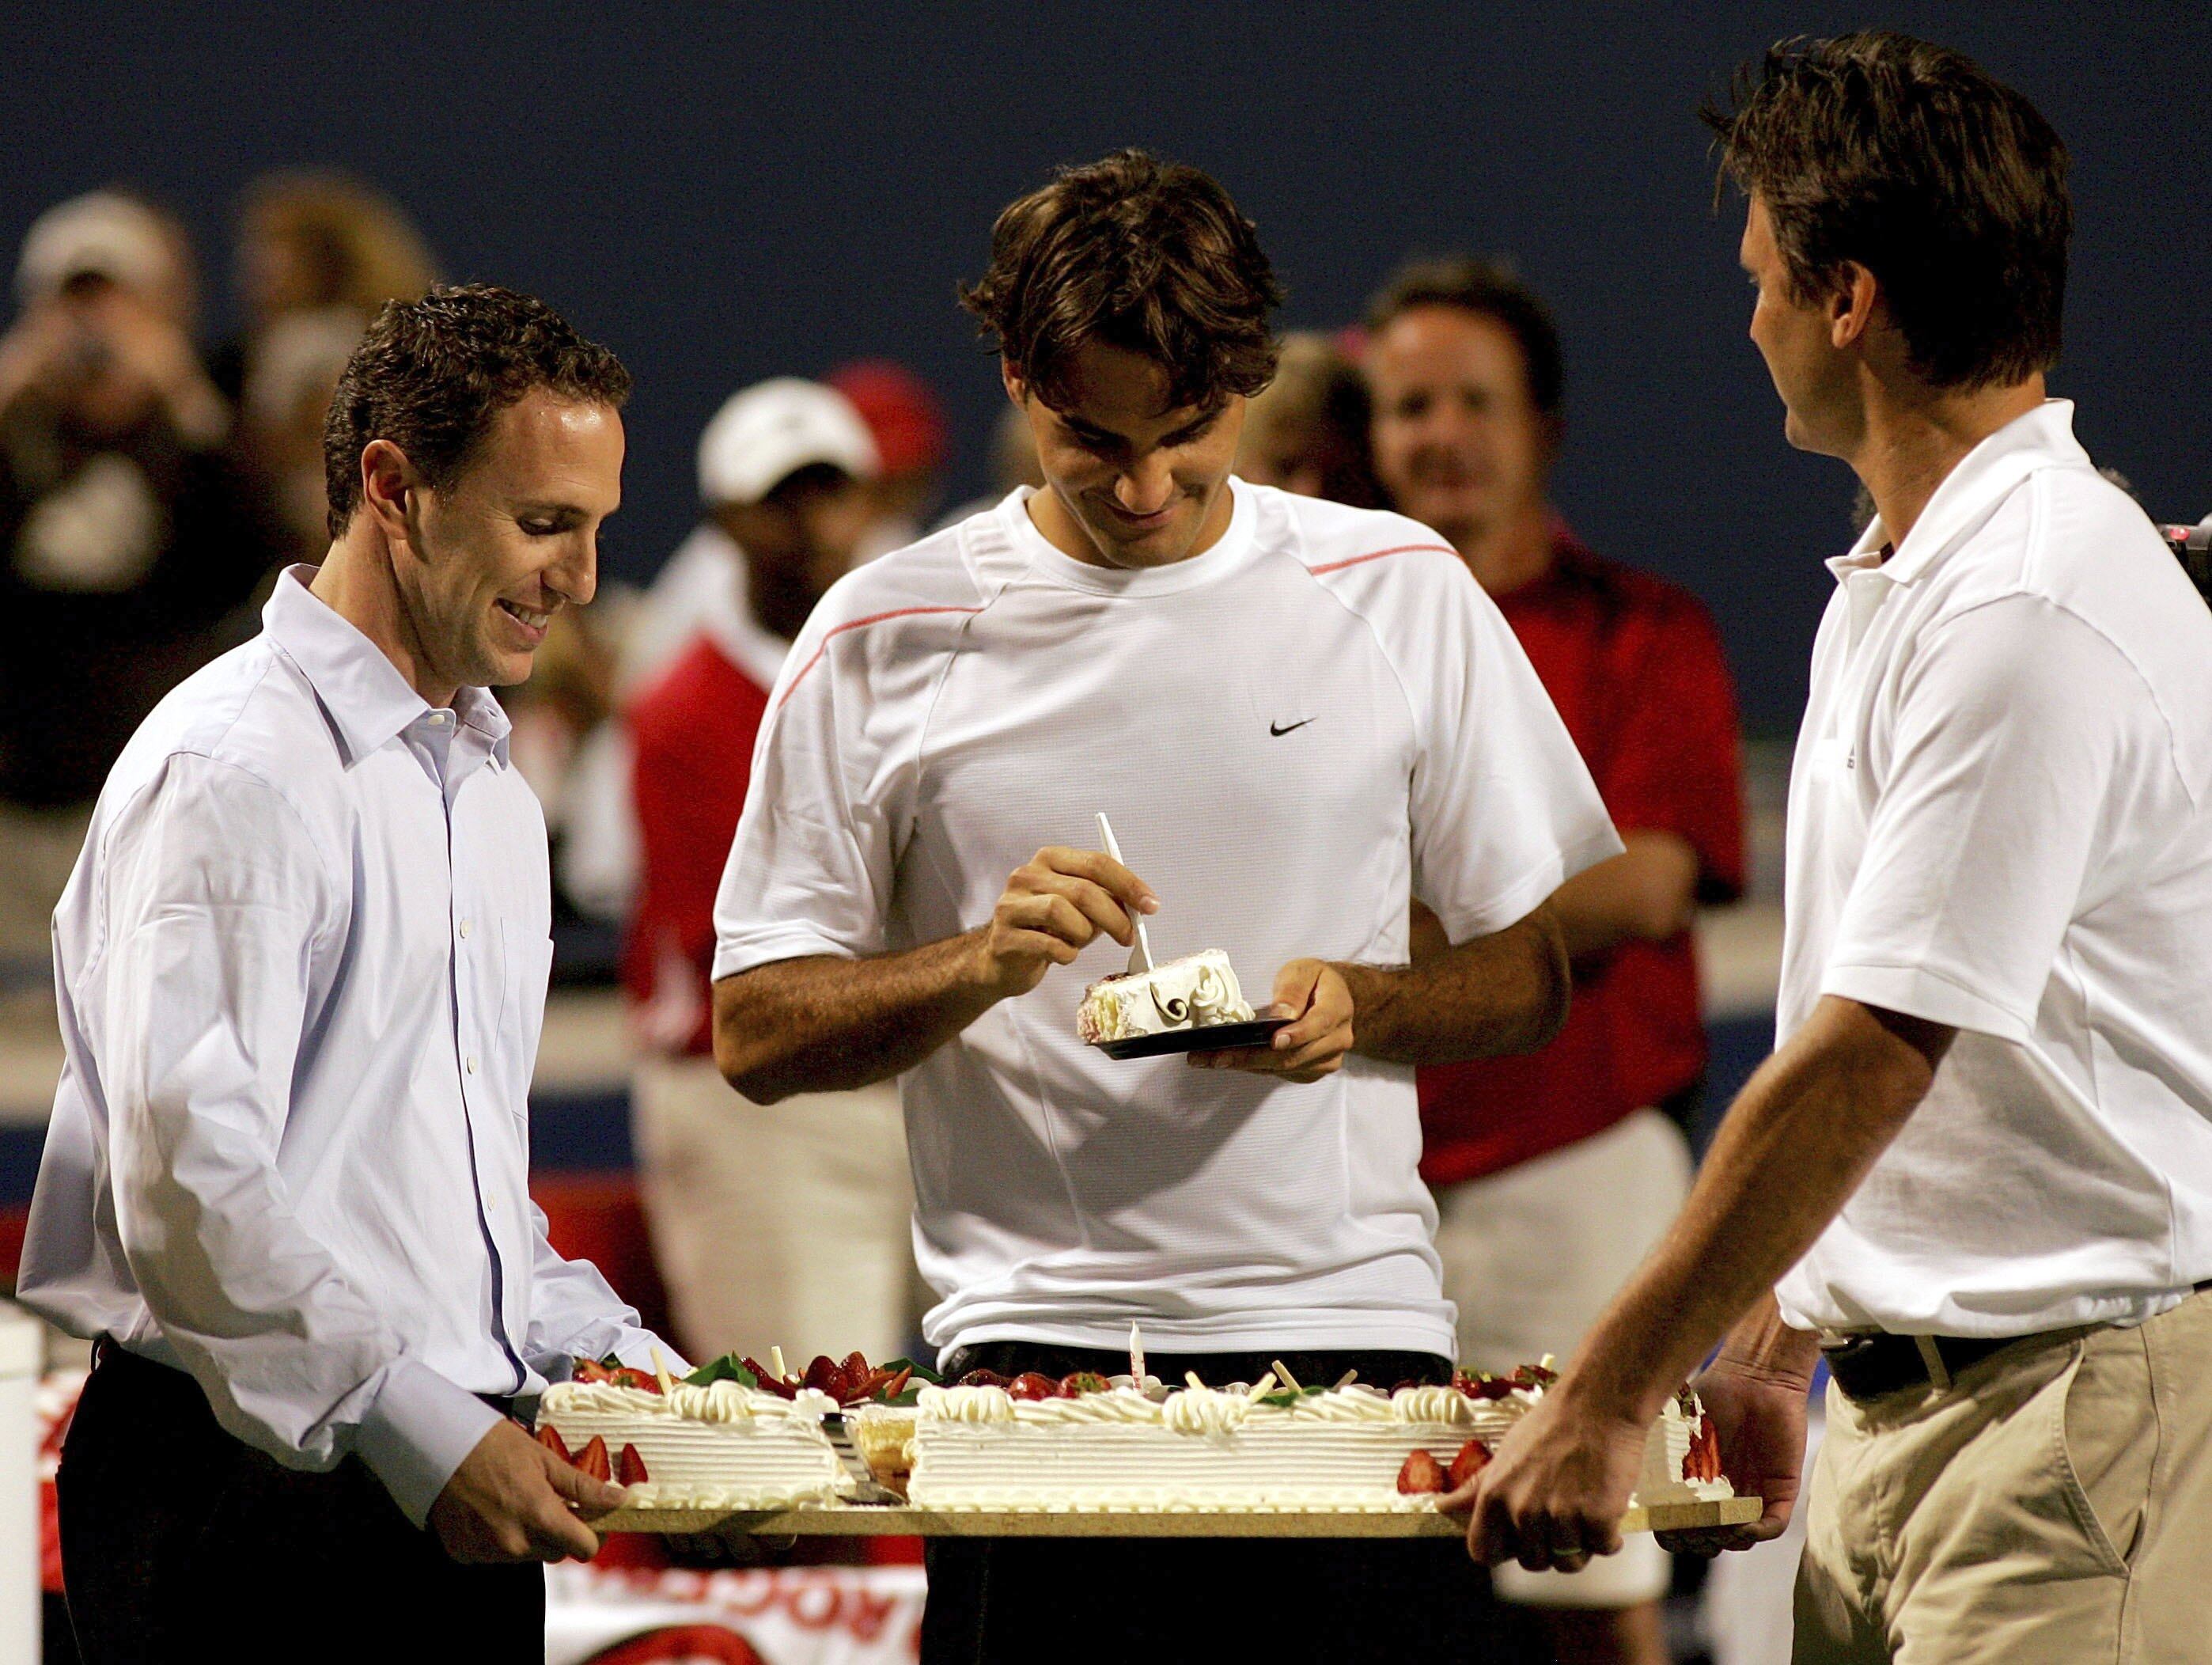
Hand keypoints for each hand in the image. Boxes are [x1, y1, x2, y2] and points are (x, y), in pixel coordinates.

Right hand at [427, 1417, 625, 1564]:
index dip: (592, 1536)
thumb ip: (582, 1486)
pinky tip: (491, 1511)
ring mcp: (486, 1551)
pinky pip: (495, 1555)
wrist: (438, 1446)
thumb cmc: (495, 1445)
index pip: (583, 1548)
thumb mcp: (544, 1459)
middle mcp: (514, 1542)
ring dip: (530, 1536)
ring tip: (516, 1501)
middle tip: (551, 1502)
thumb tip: (619, 1499)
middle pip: (555, 1552)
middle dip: (560, 1532)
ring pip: (527, 1555)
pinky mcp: (464, 1554)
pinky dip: (500, 1539)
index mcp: (539, 1515)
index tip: (590, 1521)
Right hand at [970, 847, 1156, 998]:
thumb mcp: (1079, 907)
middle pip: (1082, 889)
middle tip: (1129, 937)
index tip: (1151, 905)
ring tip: (1080, 943)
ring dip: (1083, 934)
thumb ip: (1104, 899)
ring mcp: (1012, 905)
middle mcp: (1027, 875)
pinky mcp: (1004, 937)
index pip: (1096, 863)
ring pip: (1061, 912)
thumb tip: (1140, 907)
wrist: (1004, 959)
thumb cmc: (1048, 929)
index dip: (1128, 884)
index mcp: (1050, 859)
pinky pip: (1049, 945)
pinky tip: (1064, 955)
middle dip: (1114, 917)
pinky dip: (1067, 954)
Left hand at [1190, 958, 1352, 1081]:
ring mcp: (1327, 1060)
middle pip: (1295, 1055)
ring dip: (1247, 1066)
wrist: (1333, 998)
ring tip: (1210, 1060)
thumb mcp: (1303, 971)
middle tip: (1217, 1056)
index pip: (1319, 1025)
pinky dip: (1254, 1068)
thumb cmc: (1315, 981)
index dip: (1297, 1035)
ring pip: (1285, 1069)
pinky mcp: (1312, 1071)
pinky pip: (1281, 1074)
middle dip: (1253, 1058)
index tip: (1274, 1040)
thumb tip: (1281, 1014)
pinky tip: (1229, 1061)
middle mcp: (1337, 1040)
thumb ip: (1293, 989)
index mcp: (1338, 1009)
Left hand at [1453, 1382, 1644, 1573]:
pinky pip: (1603, 1548)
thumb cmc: (1551, 1424)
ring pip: (1569, 1562)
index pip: (1484, 1552)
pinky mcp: (1598, 1519)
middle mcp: (1524, 1511)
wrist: (1598, 1403)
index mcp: (1495, 1496)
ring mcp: (1561, 1517)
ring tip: (1584, 1509)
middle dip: (1548, 1547)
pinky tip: (1606, 1507)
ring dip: (1580, 1544)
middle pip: (1532, 1562)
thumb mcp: (1505, 1454)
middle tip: (1561, 1513)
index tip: (1519, 1539)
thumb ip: (1477, 1488)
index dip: (1503, 1550)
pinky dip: (1609, 1535)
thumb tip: (1442, 1507)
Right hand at [1655, 1356, 1810, 1555]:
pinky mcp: (1781, 1490)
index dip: (1672, 1533)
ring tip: (1713, 1524)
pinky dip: (1754, 1531)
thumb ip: (1657, 1452)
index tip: (1664, 1529)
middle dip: (1696, 1541)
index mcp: (1698, 1483)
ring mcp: (1753, 1494)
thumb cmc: (1713, 1394)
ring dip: (1724, 1539)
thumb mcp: (1675, 1426)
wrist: (1756, 1377)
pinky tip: (1739, 1522)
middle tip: (1689, 1529)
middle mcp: (1725, 1494)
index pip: (1683, 1524)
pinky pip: (1771, 1526)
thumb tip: (1626, 1481)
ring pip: (1739, 1539)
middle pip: (1709, 1539)